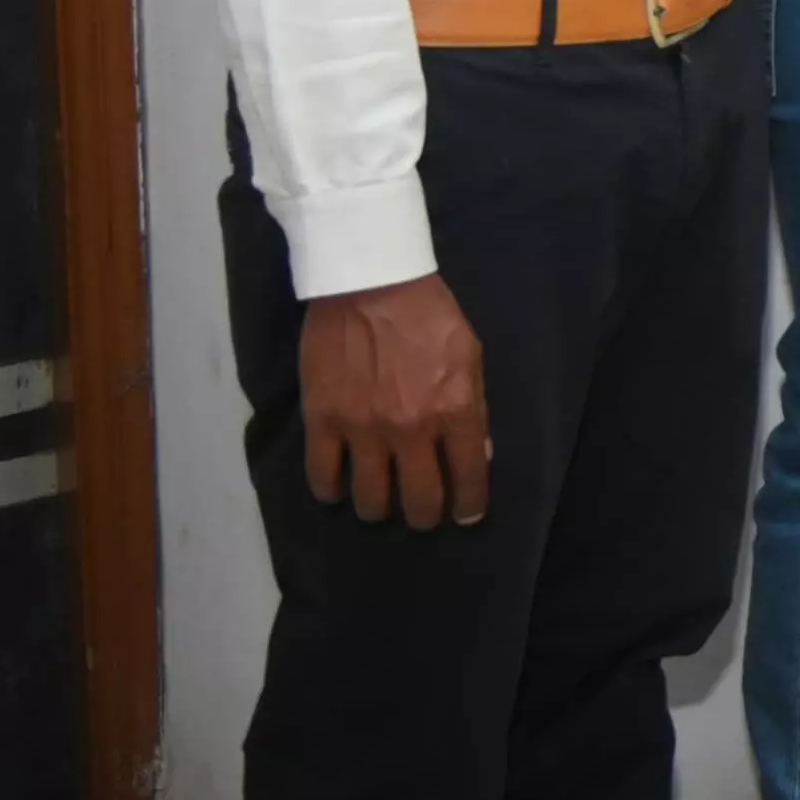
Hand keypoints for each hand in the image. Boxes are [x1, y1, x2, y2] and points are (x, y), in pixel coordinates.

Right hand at [298, 271, 489, 527]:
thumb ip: (474, 407)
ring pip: (370, 499)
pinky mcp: (323, 422)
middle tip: (422, 511)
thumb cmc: (428, 314)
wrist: (369, 284)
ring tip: (381, 501)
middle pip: (419, 501)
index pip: (467, 478)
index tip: (465, 514)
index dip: (468, 504)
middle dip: (425, 515)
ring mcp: (363, 430)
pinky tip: (339, 489)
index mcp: (454, 410)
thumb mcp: (470, 354)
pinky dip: (331, 491)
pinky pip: (323, 477)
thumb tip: (476, 453)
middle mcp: (411, 430)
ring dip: (379, 507)